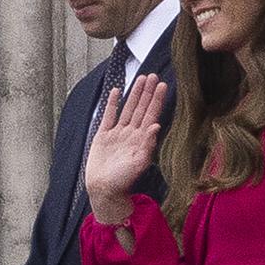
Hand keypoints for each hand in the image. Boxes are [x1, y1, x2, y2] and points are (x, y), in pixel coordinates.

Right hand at [85, 74, 168, 223]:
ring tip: (140, 78)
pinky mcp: (103, 136)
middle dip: (147, 92)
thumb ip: (147, 145)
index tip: (162, 85)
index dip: (156, 100)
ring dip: (134, 94)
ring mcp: (117, 134)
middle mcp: (130, 134)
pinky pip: (108, 116)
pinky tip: (117, 91)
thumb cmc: (122, 181)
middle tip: (153, 75)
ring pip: (127, 109)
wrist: (103, 189)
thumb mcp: (138, 164)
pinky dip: (112, 104)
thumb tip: (156, 126)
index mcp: (141, 139)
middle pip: (140, 108)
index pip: (150, 115)